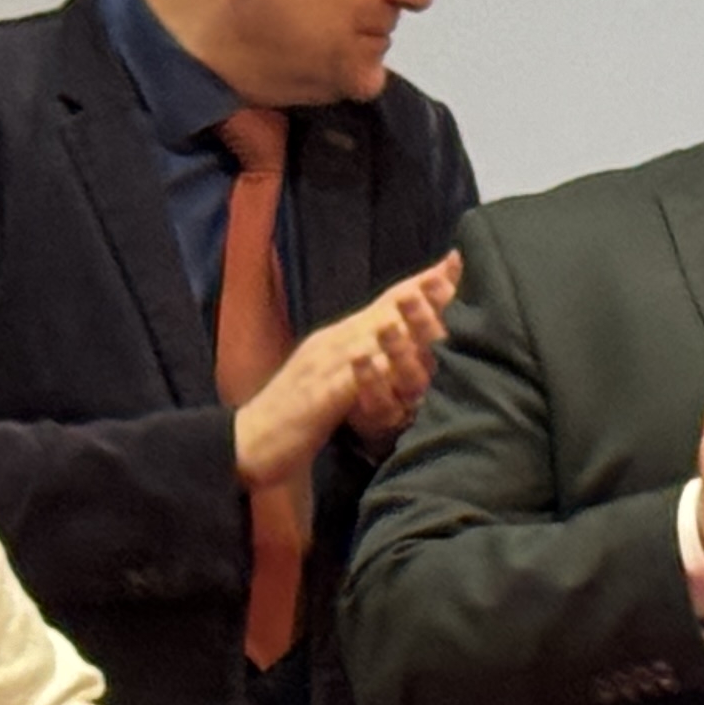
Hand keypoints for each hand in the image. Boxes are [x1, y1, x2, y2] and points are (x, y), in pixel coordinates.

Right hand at [235, 260, 462, 490]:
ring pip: (365, 340)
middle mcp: (332, 345)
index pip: (385, 305)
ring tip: (425, 305)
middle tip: (450, 272)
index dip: (419, 284)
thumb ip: (367, 357)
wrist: (249, 440)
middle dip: (416, 293)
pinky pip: (343, 383)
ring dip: (394, 322)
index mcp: (340, 339)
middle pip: (380, 313)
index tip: (454, 263)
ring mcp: (321, 368)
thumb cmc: (299, 412)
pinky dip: (364, 371)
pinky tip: (384, 361)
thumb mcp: (339, 376)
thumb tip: (400, 343)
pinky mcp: (314, 399)